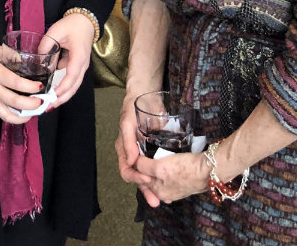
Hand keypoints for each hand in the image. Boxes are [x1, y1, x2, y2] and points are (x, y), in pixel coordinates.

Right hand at [0, 39, 41, 123]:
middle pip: (15, 104)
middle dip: (32, 106)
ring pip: (6, 115)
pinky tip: (19, 111)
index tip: (41, 86)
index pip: (17, 84)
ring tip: (33, 113)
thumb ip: (11, 55)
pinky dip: (11, 114)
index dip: (31, 87)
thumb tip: (28, 60)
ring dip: (22, 117)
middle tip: (42, 102)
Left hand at [42, 13, 95, 108]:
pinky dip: (64, 89)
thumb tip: (38, 60)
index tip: (52, 96)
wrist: (86, 21)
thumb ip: (46, 45)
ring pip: (74, 86)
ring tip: (50, 104)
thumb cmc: (72, 25)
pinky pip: (71, 81)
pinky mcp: (78, 66)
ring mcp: (81, 66)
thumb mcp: (56, 31)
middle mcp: (82, 64)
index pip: (71, 76)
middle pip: (74, 86)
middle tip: (48, 107)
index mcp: (79, 56)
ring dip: (63, 96)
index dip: (62, 88)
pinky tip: (53, 93)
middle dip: (62, 98)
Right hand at [116, 88, 209, 206]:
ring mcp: (145, 154)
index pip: (127, 170)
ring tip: (166, 199)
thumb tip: (131, 161)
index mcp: (124, 150)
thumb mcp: (128, 124)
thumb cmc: (132, 109)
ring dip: (156, 188)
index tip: (147, 181)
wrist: (145, 96)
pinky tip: (172, 184)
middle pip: (138, 178)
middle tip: (156, 201)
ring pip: (149, 175)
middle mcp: (134, 155)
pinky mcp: (157, 150)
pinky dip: (163, 177)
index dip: (136, 178)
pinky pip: (158, 167)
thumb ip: (128, 142)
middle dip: (147, 191)